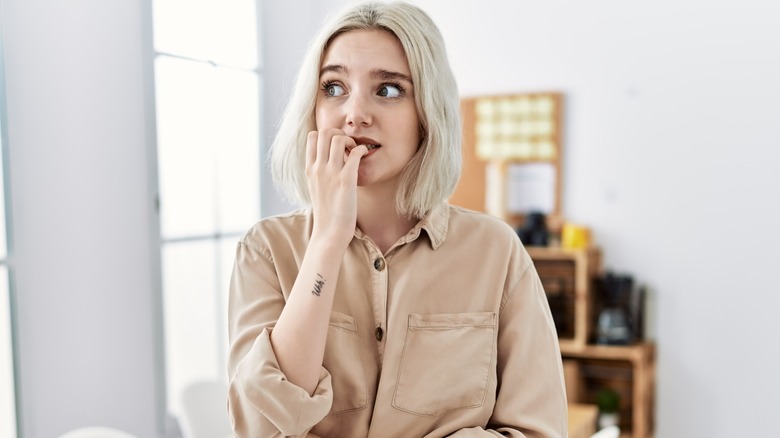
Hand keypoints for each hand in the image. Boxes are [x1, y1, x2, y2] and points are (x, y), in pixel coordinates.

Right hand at [305, 128, 367, 248]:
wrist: (329, 232)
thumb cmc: (327, 212)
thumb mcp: (316, 188)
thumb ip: (319, 172)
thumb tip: (328, 159)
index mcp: (309, 169)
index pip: (313, 136)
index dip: (327, 135)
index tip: (337, 146)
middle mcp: (318, 168)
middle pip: (325, 132)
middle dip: (339, 132)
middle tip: (348, 146)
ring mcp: (331, 173)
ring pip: (338, 138)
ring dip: (350, 140)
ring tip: (355, 152)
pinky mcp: (346, 180)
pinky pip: (355, 153)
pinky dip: (361, 150)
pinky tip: (364, 157)